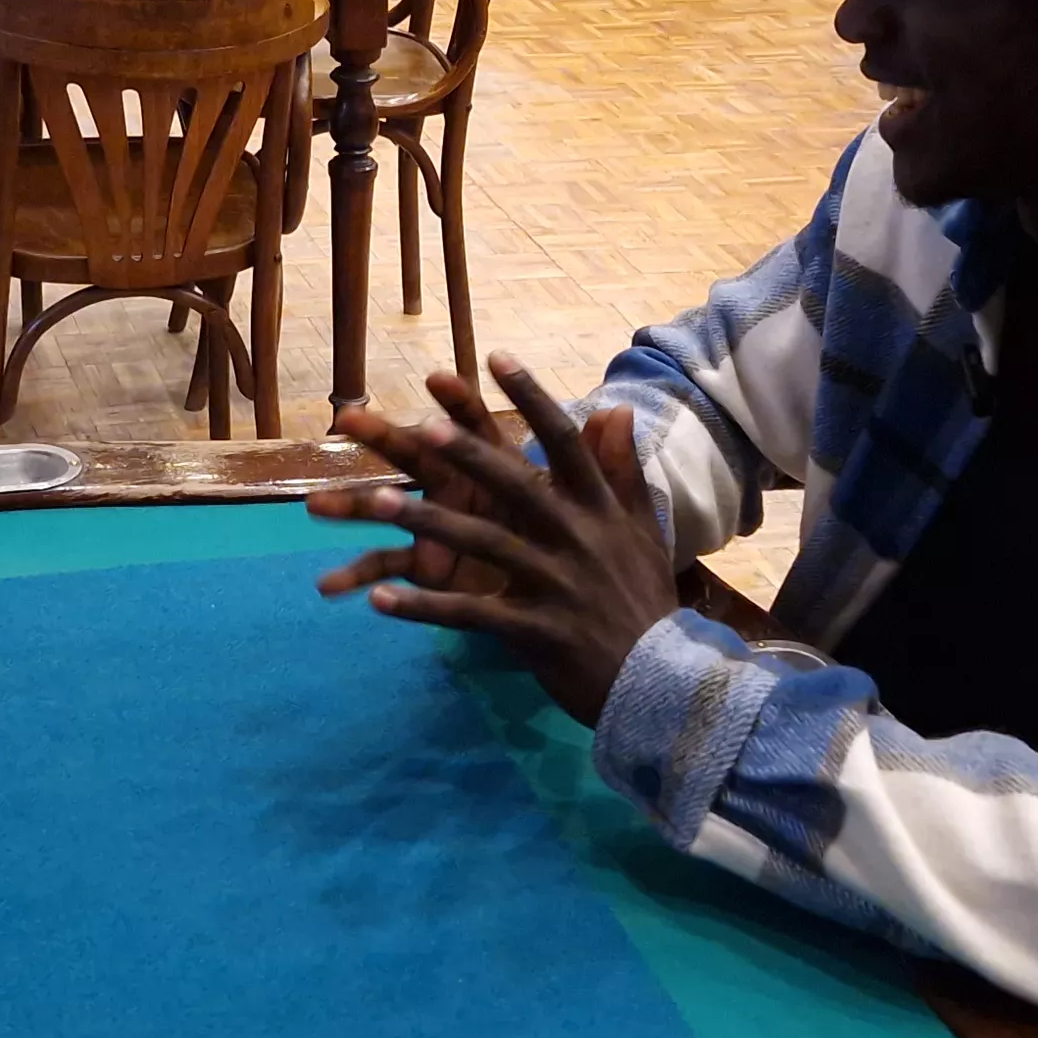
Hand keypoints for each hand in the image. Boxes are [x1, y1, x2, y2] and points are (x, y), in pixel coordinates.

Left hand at [307, 357, 682, 726]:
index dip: (530, 396)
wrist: (661, 681)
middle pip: (515, 485)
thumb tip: (616, 406)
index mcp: (599, 510)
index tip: (495, 356)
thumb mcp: (643, 530)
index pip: (564, 441)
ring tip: (376, 502)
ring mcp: (555, 585)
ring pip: (483, 544)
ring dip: (427, 522)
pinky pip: (469, 615)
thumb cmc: (643, 600)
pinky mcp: (535, 632)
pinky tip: (378, 600)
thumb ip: (623, 469)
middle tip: (422, 426)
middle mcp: (577, 538)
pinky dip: (423, 608)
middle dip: (467, 454)